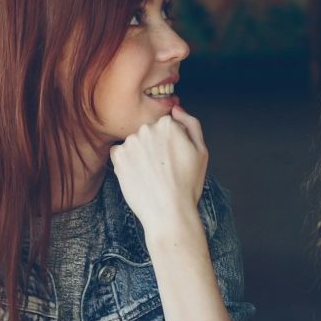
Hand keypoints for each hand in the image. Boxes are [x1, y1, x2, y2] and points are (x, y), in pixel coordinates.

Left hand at [109, 106, 209, 240]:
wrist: (168, 212)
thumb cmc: (188, 184)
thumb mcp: (202, 151)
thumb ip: (191, 123)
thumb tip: (176, 109)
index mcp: (168, 124)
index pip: (167, 125)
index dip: (172, 143)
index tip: (175, 159)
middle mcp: (147, 129)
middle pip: (149, 132)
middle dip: (155, 146)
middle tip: (164, 168)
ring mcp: (130, 142)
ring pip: (135, 142)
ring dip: (140, 154)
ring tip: (152, 174)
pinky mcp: (118, 157)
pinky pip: (120, 153)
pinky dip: (126, 162)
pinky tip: (138, 175)